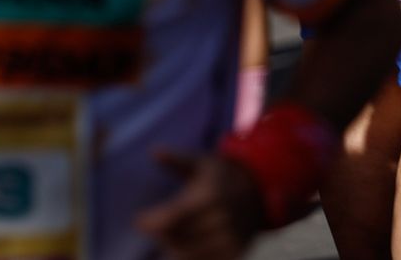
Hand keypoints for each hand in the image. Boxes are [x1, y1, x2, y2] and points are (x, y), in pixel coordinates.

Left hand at [135, 150, 264, 258]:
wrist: (261, 193)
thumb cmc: (223, 176)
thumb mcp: (202, 163)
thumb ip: (177, 161)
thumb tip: (154, 151)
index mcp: (210, 196)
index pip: (171, 217)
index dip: (150, 222)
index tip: (139, 220)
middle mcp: (221, 219)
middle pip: (175, 238)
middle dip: (161, 233)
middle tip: (158, 227)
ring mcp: (229, 239)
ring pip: (185, 254)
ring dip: (173, 247)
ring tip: (172, 235)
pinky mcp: (235, 253)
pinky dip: (190, 256)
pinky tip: (187, 244)